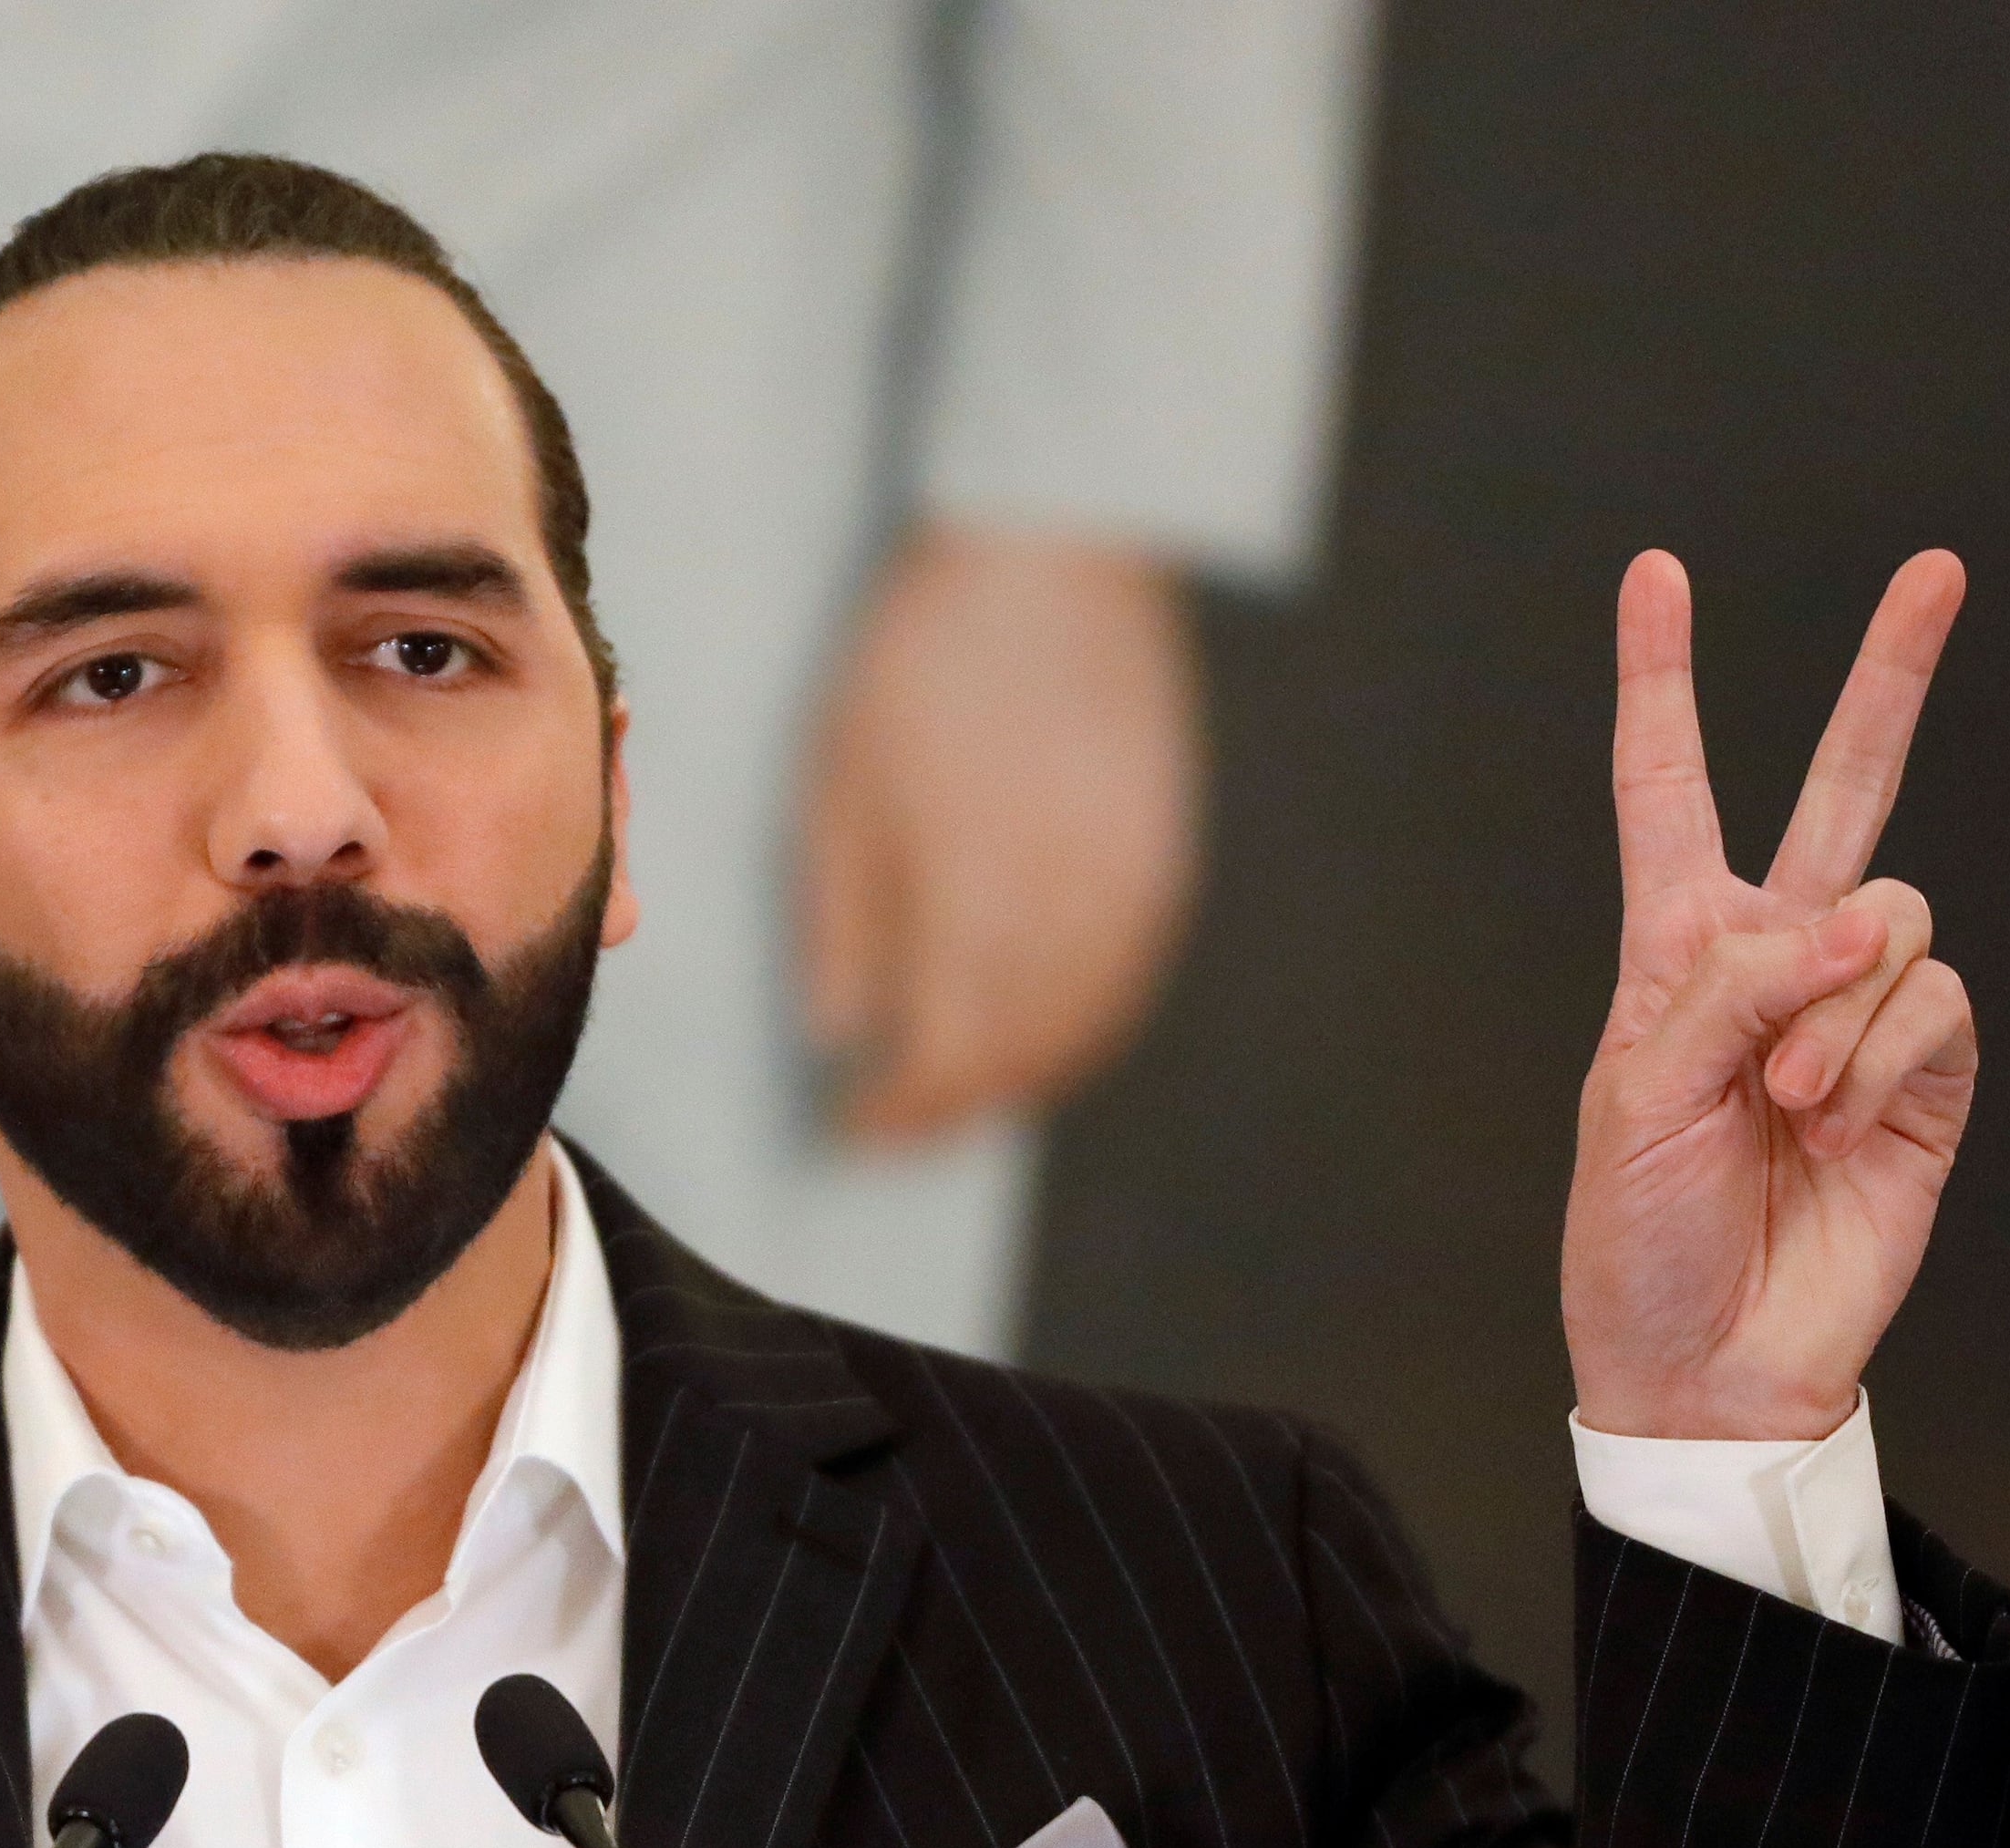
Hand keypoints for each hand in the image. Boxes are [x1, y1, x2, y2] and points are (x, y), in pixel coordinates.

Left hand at [800, 526, 1199, 1143]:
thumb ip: (842, 921)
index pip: (942, 1059)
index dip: (896, 1112)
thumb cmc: (921, 664)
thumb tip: (839, 1033)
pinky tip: (1036, 1029)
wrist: (1053, 555)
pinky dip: (1078, 1029)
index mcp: (978, 900)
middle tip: (897, 1128)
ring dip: (1016, 1079)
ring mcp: (1132, 890)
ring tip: (959, 1094)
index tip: (849, 1128)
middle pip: (1015, 1060)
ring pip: (1080, 1032)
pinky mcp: (1169, 859)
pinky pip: (1128, 982)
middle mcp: (1070, 913)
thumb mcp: (841, 787)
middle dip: (951, 1109)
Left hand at [1560, 549, 1973, 1441]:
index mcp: (1674, 954)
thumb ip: (1730, 990)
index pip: (1668, 792)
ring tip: (1785, 1106)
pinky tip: (1838, 1127)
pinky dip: (1881, 1061)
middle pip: (1845, 791)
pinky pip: (1934, 1004)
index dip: (1663, 685)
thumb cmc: (1637, 1243)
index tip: (1656, 575)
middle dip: (1889, 679)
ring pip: (1891, 917)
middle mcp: (1773, 964)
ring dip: (1834, 1013)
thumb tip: (1849, 926)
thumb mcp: (1636, 1101)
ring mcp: (1857, 1017)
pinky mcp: (1926, 1079)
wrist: (1705, 1365)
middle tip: (1937, 570)